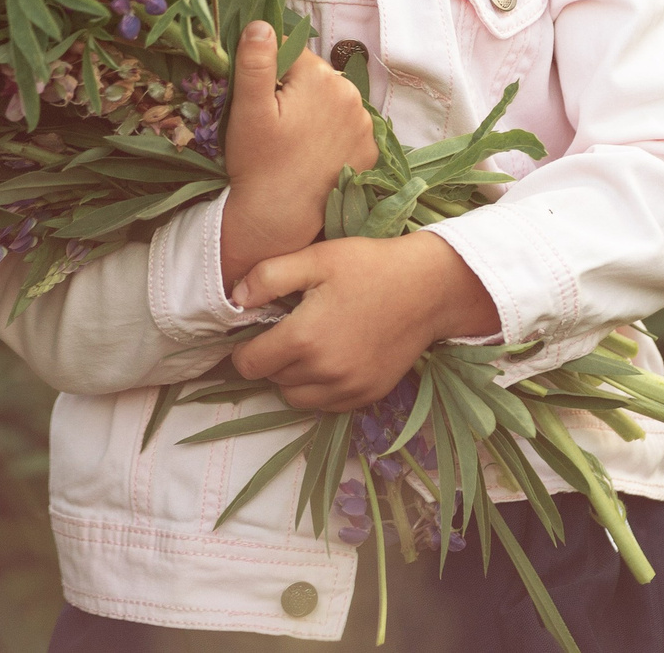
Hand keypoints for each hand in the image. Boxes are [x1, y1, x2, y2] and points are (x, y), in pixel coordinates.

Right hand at [220, 21, 376, 287]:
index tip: (260, 100)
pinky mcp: (370, 151)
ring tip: (293, 143)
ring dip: (315, 112)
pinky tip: (312, 155)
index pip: (291, 52)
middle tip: (275, 124)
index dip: (271, 71)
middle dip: (295, 90)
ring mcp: (365, 125)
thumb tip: (262, 23)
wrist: (279, 219)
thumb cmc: (257, 164)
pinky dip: (332, 135)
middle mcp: (352, 95)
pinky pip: (347, 128)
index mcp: (321, 77)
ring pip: (332, 101)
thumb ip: (255, 62)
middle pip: (315, 77)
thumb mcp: (248, 110)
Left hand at [229, 234, 501, 411]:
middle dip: (270, 358)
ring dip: (292, 377)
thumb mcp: (316, 257)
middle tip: (287, 329)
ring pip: (296, 398)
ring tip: (307, 345)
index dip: (244, 347)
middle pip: (271, 381)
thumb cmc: (370, 266)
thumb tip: (235, 299)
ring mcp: (348, 389)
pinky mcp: (368, 395)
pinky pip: (326, 405)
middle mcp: (323, 373)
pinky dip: (320, 389)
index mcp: (304, 339)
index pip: (248, 364)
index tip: (258, 329)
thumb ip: (267, 277)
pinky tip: (331, 358)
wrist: (428, 288)